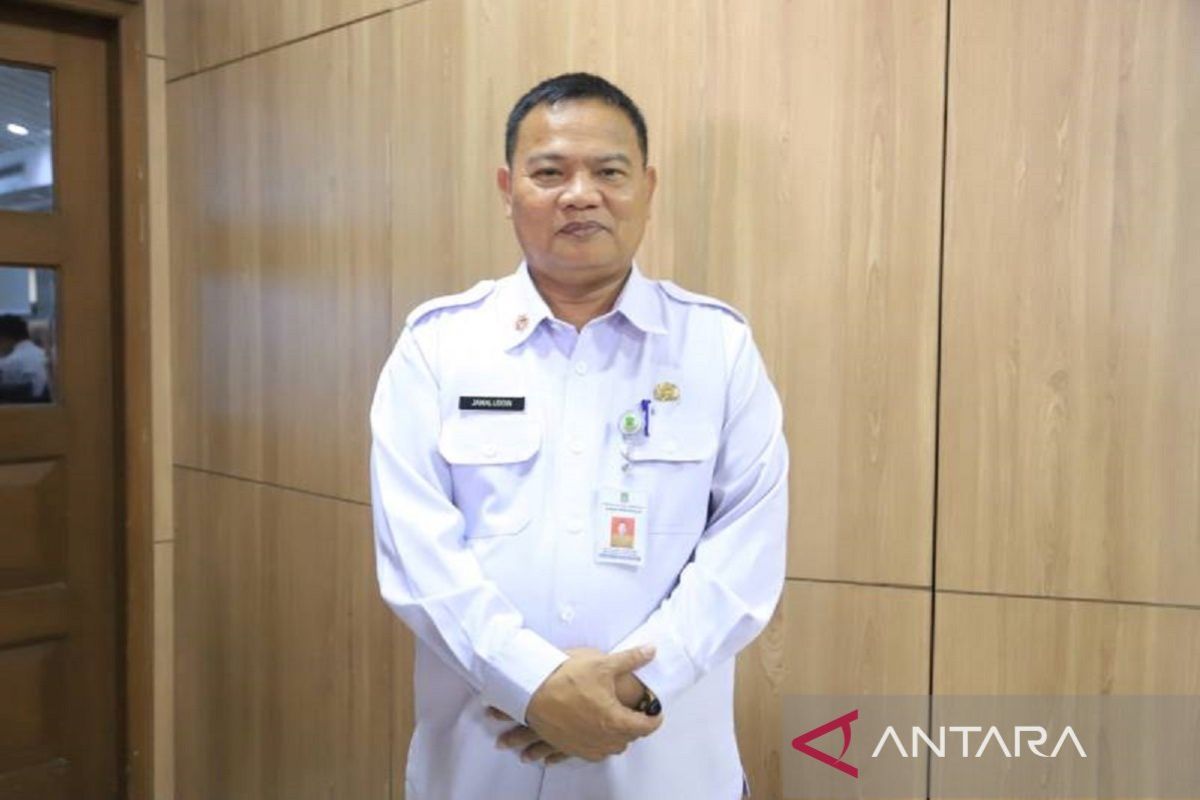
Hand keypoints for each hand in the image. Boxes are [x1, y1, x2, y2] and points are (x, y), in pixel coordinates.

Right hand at [523, 645, 661, 761]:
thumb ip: (631, 659)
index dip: (655, 718)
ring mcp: (586, 745)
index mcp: (615, 720)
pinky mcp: (570, 747)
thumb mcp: (602, 664)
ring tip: (618, 721)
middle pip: (630, 738)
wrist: (532, 692)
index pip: (645, 726)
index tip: (657, 712)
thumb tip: (651, 651)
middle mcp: (603, 738)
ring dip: (618, 736)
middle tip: (637, 711)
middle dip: (636, 725)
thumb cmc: (566, 679)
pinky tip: (597, 732)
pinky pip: (593, 753)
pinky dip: (600, 744)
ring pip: (612, 747)